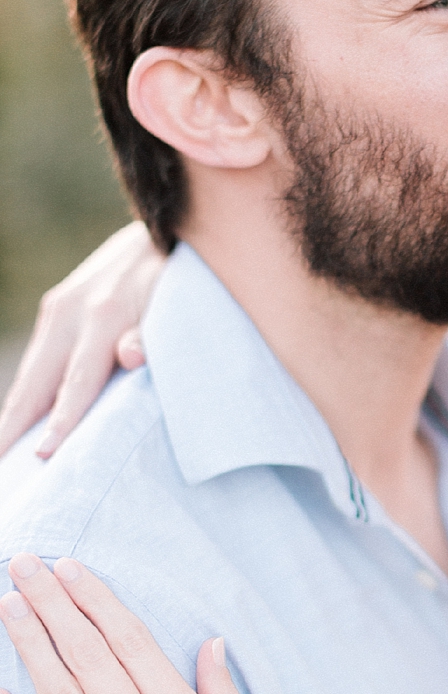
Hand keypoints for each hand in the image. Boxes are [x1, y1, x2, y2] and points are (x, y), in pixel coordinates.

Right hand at [0, 222, 163, 459]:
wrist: (170, 228)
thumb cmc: (183, 277)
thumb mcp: (178, 300)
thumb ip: (155, 333)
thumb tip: (130, 357)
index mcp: (103, 316)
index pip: (77, 382)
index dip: (61, 421)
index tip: (44, 454)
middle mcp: (71, 311)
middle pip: (37, 382)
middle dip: (14, 426)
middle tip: (2, 466)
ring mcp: (60, 308)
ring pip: (32, 373)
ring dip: (14, 414)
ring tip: (2, 451)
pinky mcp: (58, 307)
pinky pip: (40, 360)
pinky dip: (27, 393)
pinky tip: (19, 420)